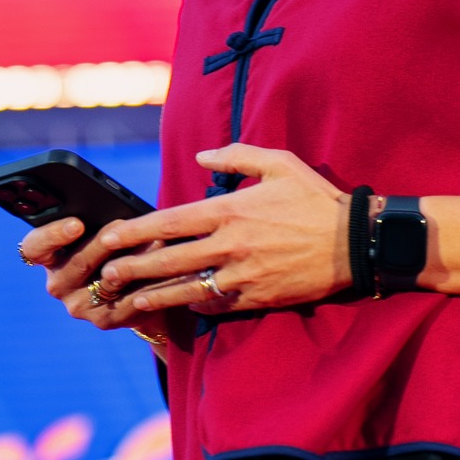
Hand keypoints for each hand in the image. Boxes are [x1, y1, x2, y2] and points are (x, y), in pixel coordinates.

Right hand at [18, 220, 177, 349]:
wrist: (140, 291)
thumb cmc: (119, 249)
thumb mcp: (105, 233)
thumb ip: (101, 222)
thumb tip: (119, 210)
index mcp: (51, 257)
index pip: (34, 248)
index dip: (52, 235)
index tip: (76, 223)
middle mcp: (59, 284)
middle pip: (77, 262)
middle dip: (104, 241)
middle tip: (124, 225)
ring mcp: (79, 306)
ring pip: (107, 281)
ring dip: (134, 260)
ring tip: (156, 242)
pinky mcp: (104, 321)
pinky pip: (128, 301)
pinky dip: (149, 283)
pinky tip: (165, 270)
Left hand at [19, 144, 350, 333]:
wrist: (355, 242)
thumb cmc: (316, 199)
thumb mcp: (279, 163)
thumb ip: (236, 157)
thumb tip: (201, 153)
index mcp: (230, 210)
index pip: (169, 222)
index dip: (133, 232)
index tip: (107, 237)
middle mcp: (230, 245)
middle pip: (168, 260)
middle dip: (131, 269)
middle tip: (104, 274)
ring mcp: (242, 275)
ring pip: (186, 289)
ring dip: (154, 296)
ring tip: (127, 301)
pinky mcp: (257, 297)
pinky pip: (217, 305)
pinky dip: (196, 305)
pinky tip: (181, 306)